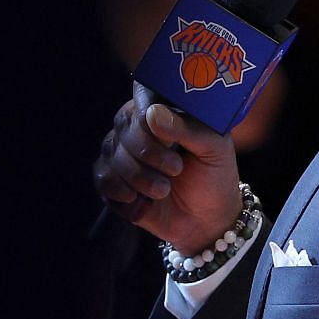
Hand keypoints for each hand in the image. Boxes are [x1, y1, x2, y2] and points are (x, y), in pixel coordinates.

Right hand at [91, 100, 241, 253]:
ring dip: (141, 178)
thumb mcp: (215, 149)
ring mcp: (121, 152)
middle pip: (126, 127)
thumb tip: (153, 113)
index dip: (151, 119)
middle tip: (176, 169)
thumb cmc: (214, 178)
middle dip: (150, 154)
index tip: (170, 142)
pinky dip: (123, 192)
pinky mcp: (112, 178)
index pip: (143, 98)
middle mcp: (137, 126)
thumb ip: (188, 128)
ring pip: (113, 154)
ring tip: (164, 190)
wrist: (206, 220)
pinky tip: (142, 199)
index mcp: (164, 110)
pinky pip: (103, 178)